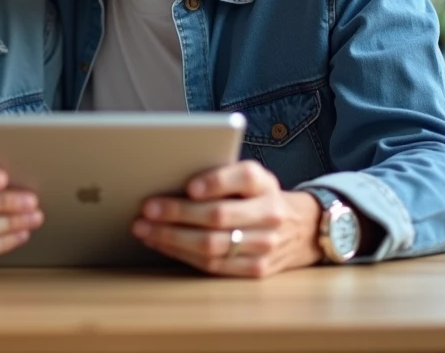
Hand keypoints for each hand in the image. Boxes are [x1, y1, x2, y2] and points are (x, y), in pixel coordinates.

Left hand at [132, 161, 322, 277]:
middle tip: (147, 209)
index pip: (243, 177)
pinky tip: (161, 244)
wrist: (300, 228)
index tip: (189, 186)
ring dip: (172, 238)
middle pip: (219, 215)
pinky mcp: (256, 269)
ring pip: (212, 245)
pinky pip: (213, 265)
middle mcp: (269, 214)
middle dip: (177, 213)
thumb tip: (169, 176)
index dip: (215, 182)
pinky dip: (182, 255)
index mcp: (265, 184)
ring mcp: (265, 245)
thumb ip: (220, 174)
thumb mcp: (249, 177)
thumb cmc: (257, 196)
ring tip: (145, 229)